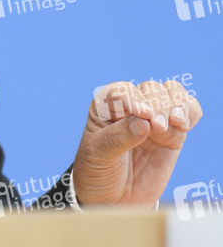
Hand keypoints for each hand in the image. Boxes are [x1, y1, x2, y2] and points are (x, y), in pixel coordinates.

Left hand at [72, 80, 201, 205]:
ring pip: (172, 94)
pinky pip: (189, 113)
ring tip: (175, 122)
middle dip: (157, 103)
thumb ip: (119, 137)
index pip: (122, 90)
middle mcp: (131, 108)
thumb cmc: (97, 171)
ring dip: (177, 104)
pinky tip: (183, 125)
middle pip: (150, 89)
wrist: (111, 199)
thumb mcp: (99, 154)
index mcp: (106, 106)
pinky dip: (191, 113)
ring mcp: (154, 120)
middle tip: (156, 127)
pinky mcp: (173, 136)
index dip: (134, 98)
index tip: (142, 113)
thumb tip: (144, 122)